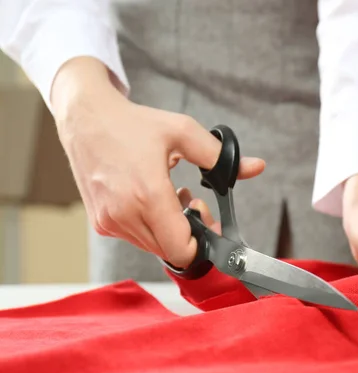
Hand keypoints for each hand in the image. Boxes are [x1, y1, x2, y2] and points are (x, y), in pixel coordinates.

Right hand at [51, 57, 264, 267]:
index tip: (210, 225)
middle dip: (190, 235)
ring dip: (170, 230)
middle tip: (195, 204)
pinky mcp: (100, 223)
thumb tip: (255, 167)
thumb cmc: (132, 124)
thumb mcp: (182, 132)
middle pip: (170, 252)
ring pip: (153, 247)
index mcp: (147, 195)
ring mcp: (109, 222)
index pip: (182, 250)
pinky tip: (154, 199)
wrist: (85, 118)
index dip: (202, 245)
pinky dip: (151, 226)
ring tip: (175, 197)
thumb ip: (221, 156)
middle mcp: (124, 215)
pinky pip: (135, 238)